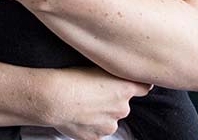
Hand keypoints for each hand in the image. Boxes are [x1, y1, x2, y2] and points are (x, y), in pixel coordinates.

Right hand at [34, 67, 148, 139]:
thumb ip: (113, 73)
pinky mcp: (96, 137)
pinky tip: (77, 115)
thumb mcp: (96, 65)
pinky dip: (89, 125)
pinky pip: (96, 130)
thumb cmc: (70, 78)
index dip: (138, 84)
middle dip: (112, 101)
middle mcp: (122, 109)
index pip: (144, 87)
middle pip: (122, 104)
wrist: (54, 99)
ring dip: (100, 114)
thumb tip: (118, 75)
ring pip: (109, 119)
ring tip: (82, 105)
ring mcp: (109, 126)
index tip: (133, 82)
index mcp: (124, 89)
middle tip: (92, 93)